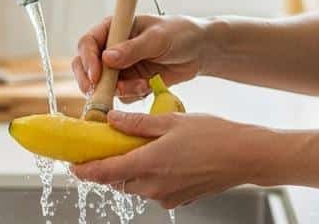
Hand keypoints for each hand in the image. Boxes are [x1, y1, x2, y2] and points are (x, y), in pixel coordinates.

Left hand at [70, 111, 275, 208]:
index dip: (84, 170)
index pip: (104, 173)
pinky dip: (149, 176)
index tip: (72, 164)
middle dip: (107, 167)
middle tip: (104, 148)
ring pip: (135, 186)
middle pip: (118, 181)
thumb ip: (137, 123)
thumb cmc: (213, 134)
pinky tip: (159, 157)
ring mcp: (167, 196)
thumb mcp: (171, 120)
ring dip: (129, 171)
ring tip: (134, 149)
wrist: (245, 156)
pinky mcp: (179, 199)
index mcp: (149, 164)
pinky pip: (154, 189)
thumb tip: (111, 120)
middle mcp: (154, 186)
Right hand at [72, 14, 209, 100]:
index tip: (95, 76)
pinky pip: (121, 94)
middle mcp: (112, 47)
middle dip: (91, 82)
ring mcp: (120, 66)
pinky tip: (149, 86)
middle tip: (100, 94)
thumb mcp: (157, 38)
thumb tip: (107, 58)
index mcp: (114, 28)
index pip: (88, 42)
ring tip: (142, 85)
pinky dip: (132, 94)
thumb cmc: (180, 34)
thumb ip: (133, 49)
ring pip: (103, 84)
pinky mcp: (131, 82)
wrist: (200, 51)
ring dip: (119, 89)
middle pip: (86, 66)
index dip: (87, 60)